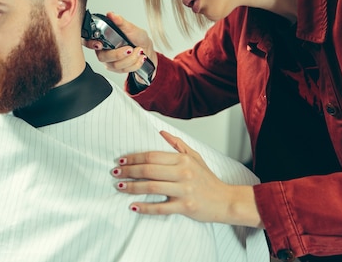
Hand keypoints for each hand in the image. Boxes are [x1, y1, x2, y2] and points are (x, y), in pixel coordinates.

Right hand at [86, 12, 156, 75]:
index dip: (90, 44)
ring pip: (115, 65)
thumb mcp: (131, 28)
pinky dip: (135, 64)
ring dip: (130, 59)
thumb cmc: (137, 38)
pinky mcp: (118, 70)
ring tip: (139, 51)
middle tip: (130, 48)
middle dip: (119, 54)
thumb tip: (111, 14)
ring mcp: (110, 62)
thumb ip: (120, 22)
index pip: (89, 42)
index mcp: (104, 39)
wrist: (147, 49)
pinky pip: (123, 70)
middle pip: (103, 57)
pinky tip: (140, 58)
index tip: (99, 44)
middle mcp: (104, 51)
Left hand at [111, 131, 261, 227]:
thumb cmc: (208, 180)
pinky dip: (145, 207)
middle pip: (149, 169)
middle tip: (115, 172)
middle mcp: (183, 173)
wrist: (226, 201)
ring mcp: (184, 190)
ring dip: (132, 187)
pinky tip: (133, 206)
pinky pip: (160, 207)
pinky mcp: (184, 207)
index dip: (134, 158)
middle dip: (129, 171)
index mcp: (183, 160)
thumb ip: (177, 144)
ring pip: (151, 187)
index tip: (122, 160)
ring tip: (120, 186)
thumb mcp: (195, 157)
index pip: (152, 155)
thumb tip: (161, 133)